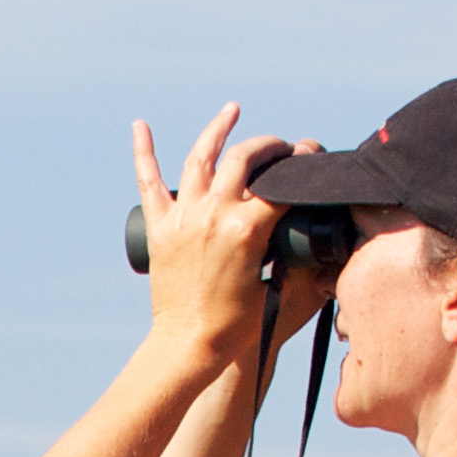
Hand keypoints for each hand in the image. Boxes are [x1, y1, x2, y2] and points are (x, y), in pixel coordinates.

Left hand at [131, 106, 310, 363]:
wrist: (188, 346)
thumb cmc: (235, 326)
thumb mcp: (274, 285)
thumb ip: (294, 257)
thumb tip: (317, 242)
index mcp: (247, 228)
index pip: (282, 183)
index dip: (302, 166)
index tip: (312, 157)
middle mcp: (214, 214)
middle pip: (245, 159)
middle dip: (268, 145)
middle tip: (280, 147)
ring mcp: (184, 218)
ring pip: (201, 157)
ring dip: (218, 129)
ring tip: (232, 111)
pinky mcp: (160, 229)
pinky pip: (149, 182)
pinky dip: (143, 151)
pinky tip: (140, 125)